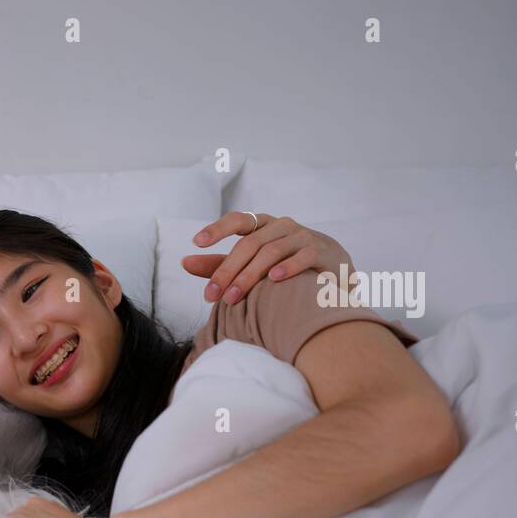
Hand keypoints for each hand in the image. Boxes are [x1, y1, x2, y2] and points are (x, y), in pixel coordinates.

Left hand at [182, 212, 354, 304]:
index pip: (238, 220)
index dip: (217, 228)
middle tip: (211, 294)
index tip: (196, 242)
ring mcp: (303, 236)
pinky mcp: (322, 251)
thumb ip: (219, 263)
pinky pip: (303, 256)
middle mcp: (282, 226)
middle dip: (227, 270)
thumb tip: (183, 262)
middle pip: (249, 244)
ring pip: (271, 251)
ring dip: (249, 276)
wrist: (333, 273)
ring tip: (233, 297)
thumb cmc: (285, 266)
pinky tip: (273, 280)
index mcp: (263, 225)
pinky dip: (288, 267)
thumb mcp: (251, 264)